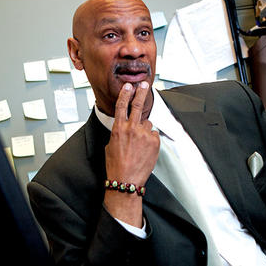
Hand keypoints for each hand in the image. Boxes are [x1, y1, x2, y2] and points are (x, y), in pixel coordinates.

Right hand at [103, 82, 159, 226]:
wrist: (126, 180)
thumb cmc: (116, 166)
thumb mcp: (110, 146)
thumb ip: (119, 133)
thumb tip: (125, 128)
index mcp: (118, 128)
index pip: (122, 106)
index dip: (125, 94)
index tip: (128, 86)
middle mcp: (132, 129)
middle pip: (138, 105)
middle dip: (142, 92)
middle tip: (144, 84)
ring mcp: (144, 135)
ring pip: (148, 124)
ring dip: (145, 131)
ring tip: (139, 145)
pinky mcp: (155, 142)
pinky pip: (154, 135)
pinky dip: (151, 141)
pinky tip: (145, 150)